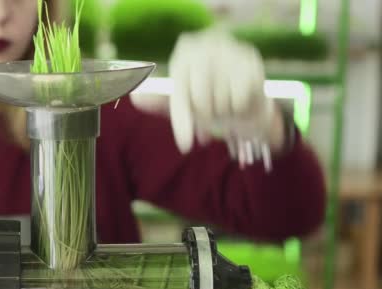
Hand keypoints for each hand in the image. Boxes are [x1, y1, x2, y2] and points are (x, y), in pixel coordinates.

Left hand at [168, 29, 282, 161]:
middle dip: (205, 116)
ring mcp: (231, 51)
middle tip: (211, 114)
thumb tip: (135, 98)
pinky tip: (241, 98)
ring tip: (226, 102)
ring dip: (224, 112)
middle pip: (200, 100)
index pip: (180, 92)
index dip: (182, 120)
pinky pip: (239, 101)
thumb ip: (158, 100)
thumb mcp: (181, 97)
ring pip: (220, 103)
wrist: (244, 85)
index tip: (185, 145)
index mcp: (185, 49)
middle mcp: (207, 44)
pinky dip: (240, 108)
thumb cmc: (206, 92)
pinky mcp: (251, 63)